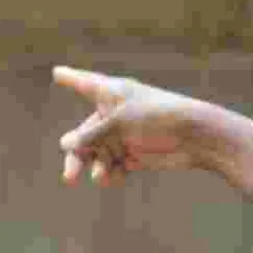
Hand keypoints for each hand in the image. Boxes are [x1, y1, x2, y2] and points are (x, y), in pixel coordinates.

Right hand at [53, 66, 217, 186]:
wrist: (194, 136)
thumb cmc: (156, 117)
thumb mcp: (119, 122)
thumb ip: (91, 134)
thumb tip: (65, 145)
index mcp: (110, 93)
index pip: (85, 83)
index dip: (71, 78)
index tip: (57, 72)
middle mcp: (114, 114)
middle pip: (85, 134)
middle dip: (77, 155)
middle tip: (69, 177)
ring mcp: (124, 135)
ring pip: (98, 154)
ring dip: (96, 167)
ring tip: (100, 178)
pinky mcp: (136, 154)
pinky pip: (115, 166)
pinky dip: (112, 174)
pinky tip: (114, 179)